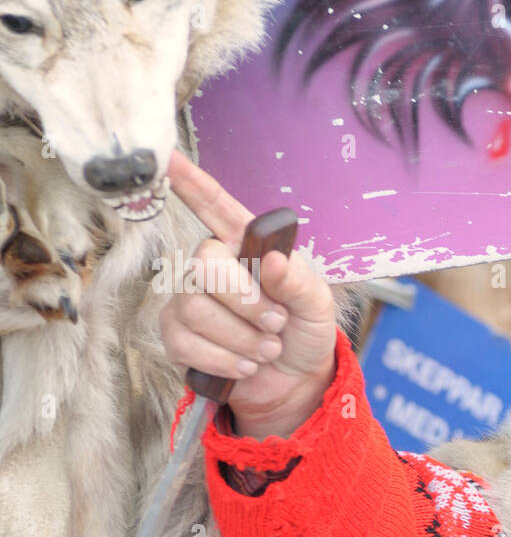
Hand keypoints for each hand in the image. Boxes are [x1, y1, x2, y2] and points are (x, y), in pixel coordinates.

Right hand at [159, 150, 337, 439]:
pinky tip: (247, 364)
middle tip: (277, 323)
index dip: (190, 182)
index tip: (166, 156)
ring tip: (267, 348)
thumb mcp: (318, 305)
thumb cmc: (304, 332)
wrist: (294, 381)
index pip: (214, 206)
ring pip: (195, 308)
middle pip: (204, 266)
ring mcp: (189, 300)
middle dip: (246, 302)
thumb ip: (299, 281)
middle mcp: (211, 266)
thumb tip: (271, 260)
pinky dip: (226, 360)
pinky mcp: (178, 336)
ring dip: (243, 337)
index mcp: (246, 247)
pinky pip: (187, 342)